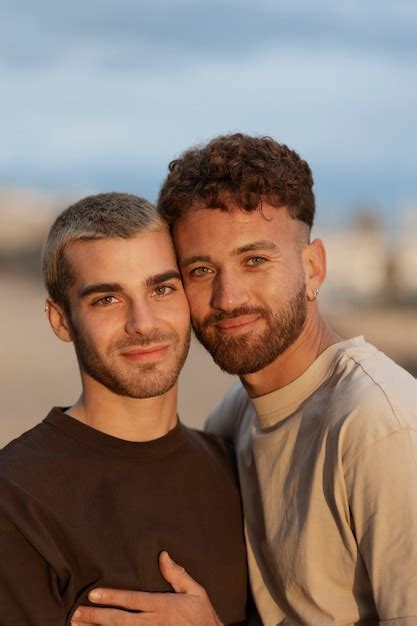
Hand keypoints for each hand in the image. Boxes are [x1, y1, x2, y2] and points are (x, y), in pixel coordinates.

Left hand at [71, 551, 223, 625]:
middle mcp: (154, 624)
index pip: (133, 600)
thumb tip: (163, 555)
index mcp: (163, 606)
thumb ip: (178, 575)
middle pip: (121, 620)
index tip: (93, 594)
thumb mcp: (196, 592)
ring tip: (79, 625)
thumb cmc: (204, 617)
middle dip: (97, 617)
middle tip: (76, 614)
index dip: (113, 597)